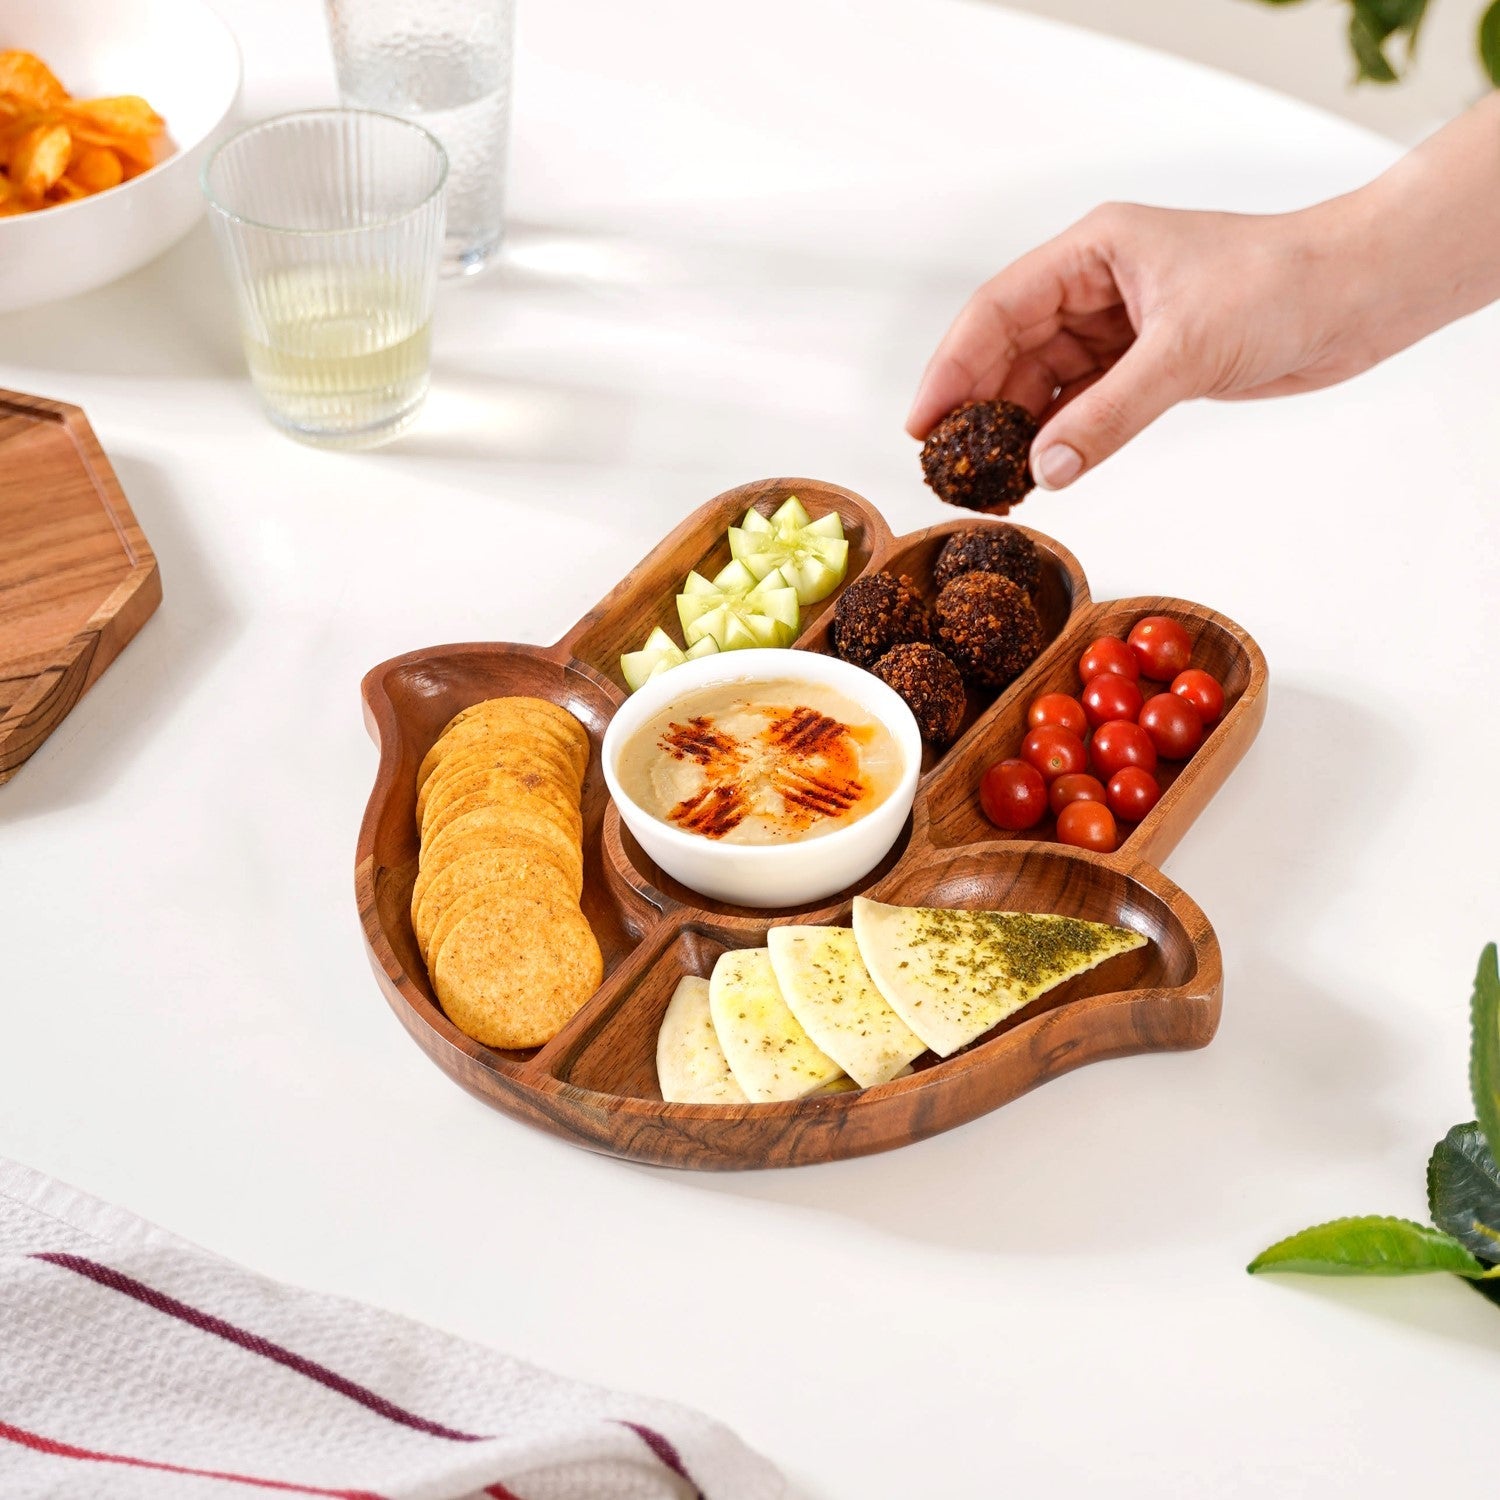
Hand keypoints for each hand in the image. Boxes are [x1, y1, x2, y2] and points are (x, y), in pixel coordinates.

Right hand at [905, 196, 1387, 490]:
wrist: (1358, 296)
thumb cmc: (1284, 284)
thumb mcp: (1185, 352)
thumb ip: (1109, 415)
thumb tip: (1047, 469)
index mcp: (1093, 252)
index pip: (998, 309)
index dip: (952, 368)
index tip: (923, 423)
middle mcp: (1096, 286)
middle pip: (1010, 350)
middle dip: (978, 408)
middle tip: (949, 468)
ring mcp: (1118, 328)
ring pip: (1043, 383)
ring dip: (1017, 432)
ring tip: (989, 483)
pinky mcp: (1144, 365)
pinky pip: (1081, 406)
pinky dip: (1059, 440)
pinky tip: (1039, 473)